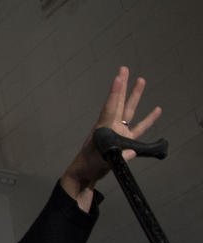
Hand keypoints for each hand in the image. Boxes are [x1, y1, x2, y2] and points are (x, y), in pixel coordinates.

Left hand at [60, 66, 161, 210]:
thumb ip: (118, 156)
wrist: (85, 174)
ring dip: (135, 96)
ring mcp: (118, 132)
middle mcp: (111, 126)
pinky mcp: (125, 140)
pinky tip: (157, 110)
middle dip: (122, 85)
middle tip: (124, 68)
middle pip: (119, 102)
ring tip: (141, 81)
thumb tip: (132, 151)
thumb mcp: (102, 161)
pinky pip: (139, 128)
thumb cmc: (90, 165)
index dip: (115, 92)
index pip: (111, 107)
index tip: (119, 77)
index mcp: (104, 128)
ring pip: (130, 110)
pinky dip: (148, 119)